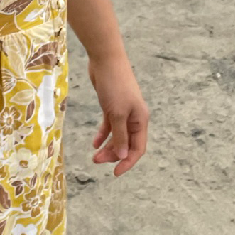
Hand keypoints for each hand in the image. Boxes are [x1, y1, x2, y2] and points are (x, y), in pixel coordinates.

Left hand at [90, 53, 148, 176]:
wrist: (105, 60)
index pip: (138, 148)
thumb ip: (120, 136)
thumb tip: (124, 156)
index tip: (115, 173)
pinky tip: (94, 143)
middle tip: (96, 161)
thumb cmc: (114, 86)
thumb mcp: (117, 113)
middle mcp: (134, 117)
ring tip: (94, 156)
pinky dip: (103, 135)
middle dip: (114, 155)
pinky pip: (109, 125)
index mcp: (140, 120)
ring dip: (107, 147)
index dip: (128, 162)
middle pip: (126, 143)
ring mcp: (123, 111)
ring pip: (117, 136)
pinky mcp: (112, 105)